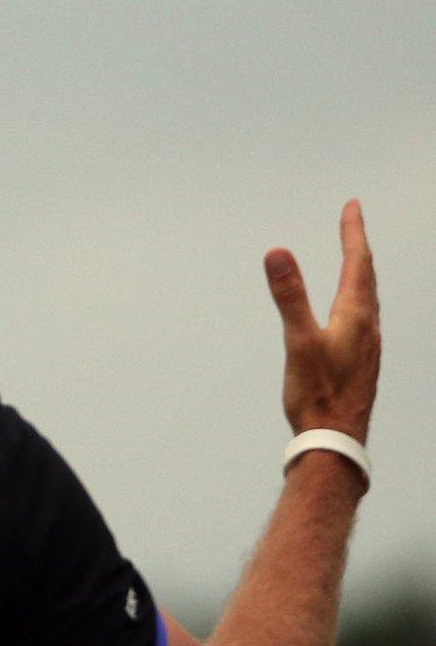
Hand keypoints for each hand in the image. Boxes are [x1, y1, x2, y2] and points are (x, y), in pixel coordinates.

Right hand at [268, 199, 380, 443]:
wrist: (336, 439)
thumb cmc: (317, 394)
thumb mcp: (298, 341)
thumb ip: (290, 296)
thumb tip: (278, 253)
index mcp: (355, 315)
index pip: (357, 262)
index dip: (353, 231)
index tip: (353, 206)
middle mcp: (368, 326)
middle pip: (366, 276)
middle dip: (358, 246)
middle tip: (352, 223)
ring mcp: (368, 345)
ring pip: (367, 298)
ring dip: (360, 274)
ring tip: (354, 261)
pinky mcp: (362, 362)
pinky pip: (364, 318)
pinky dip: (358, 300)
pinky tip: (352, 313)